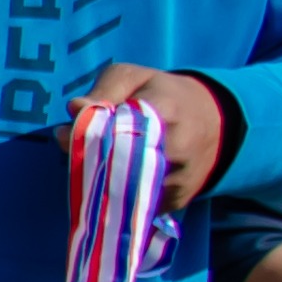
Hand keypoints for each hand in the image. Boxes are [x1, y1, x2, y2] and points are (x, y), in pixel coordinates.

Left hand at [79, 64, 237, 206]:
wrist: (217, 122)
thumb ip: (105, 89)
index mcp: (165, 111)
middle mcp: (177, 149)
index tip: (65, 133)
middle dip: (87, 160)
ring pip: (122, 190)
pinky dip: (118, 195)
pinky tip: (119, 178)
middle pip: (115, 164)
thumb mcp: (135, 77)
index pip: (117, 128)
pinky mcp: (176, 201)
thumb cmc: (164, 95)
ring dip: (100, 180)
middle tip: (76, 151)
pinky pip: (134, 205)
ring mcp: (178, 179)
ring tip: (98, 162)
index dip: (85, 135)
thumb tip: (76, 108)